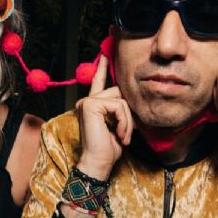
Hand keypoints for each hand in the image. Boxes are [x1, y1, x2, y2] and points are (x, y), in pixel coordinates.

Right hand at [74, 55, 133, 179]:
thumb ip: (121, 110)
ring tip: (123, 136)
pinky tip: (119, 134)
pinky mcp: (91, 105)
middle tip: (126, 133)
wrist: (99, 162)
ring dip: (127, 120)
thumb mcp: (119, 125)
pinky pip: (118, 105)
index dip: (103, 69)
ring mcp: (87, 102)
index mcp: (93, 105)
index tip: (106, 55)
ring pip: (121, 100)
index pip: (99, 82)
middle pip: (119, 92)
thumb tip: (130, 98)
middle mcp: (87, 101)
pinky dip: (124, 121)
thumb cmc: (109, 148)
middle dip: (128, 113)